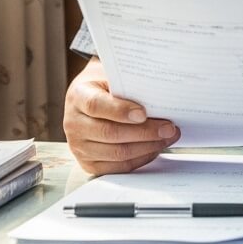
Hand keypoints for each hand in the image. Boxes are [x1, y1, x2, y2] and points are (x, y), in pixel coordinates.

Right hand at [63, 57, 180, 174]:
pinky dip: (140, 159)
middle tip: (168, 128)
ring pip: (117, 153)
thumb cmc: (105, 86)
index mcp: (78, 96)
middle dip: (144, 132)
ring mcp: (79, 146)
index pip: (96, 105)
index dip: (120, 111)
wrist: (88, 99)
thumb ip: (128, 85)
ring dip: (147, 147)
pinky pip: (118, 167)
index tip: (144, 113)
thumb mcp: (112, 76)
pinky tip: (154, 148)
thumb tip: (160, 95)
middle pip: (110, 133)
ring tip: (167, 137)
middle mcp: (73, 123)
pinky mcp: (89, 163)